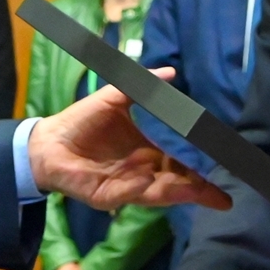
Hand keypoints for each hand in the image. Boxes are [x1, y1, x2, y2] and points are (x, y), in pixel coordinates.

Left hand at [28, 70, 231, 211]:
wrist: (47, 141)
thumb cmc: (82, 121)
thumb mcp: (114, 99)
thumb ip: (141, 87)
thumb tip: (171, 72)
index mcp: (147, 154)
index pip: (180, 166)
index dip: (200, 172)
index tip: (223, 173)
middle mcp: (141, 174)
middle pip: (176, 186)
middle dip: (198, 191)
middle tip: (222, 197)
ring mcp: (125, 188)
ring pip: (156, 194)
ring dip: (176, 193)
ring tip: (197, 191)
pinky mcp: (104, 196)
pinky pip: (124, 194)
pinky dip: (136, 187)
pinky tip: (147, 178)